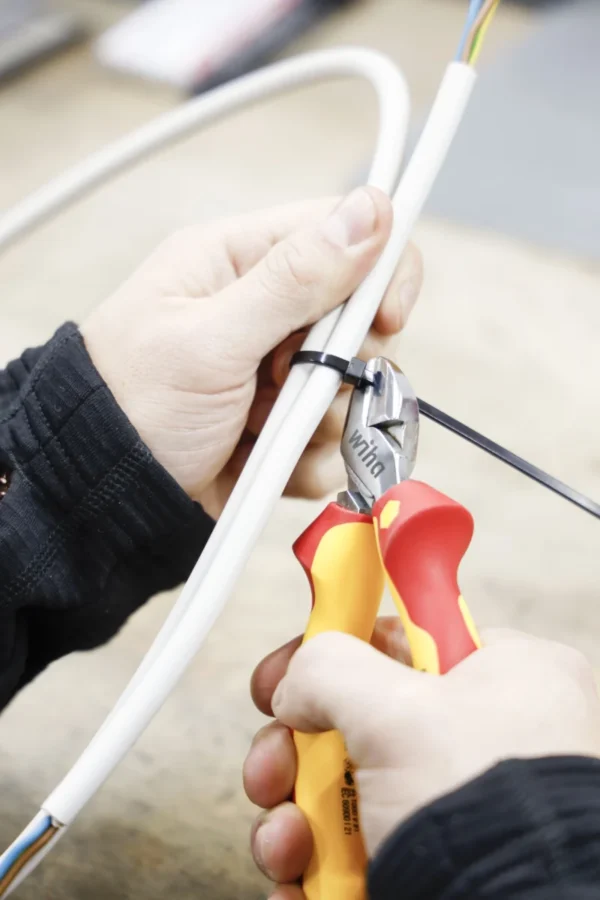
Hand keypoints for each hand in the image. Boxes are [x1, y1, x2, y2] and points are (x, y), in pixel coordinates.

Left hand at [82, 189, 421, 515]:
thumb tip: (372, 210)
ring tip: (263, 431)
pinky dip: (307, 457)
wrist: (103, 499)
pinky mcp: (279, 424)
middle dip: (340, 363)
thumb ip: (294, 280)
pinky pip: (330, 436)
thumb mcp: (211, 339)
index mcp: (236, 262)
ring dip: (318, 419)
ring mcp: (272, 371)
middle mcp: (260, 311)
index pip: (341, 235)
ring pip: (348, 385)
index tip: (385, 320)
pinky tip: (265, 461)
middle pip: (356, 319)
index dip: (379, 274)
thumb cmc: (133, 407)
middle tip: (292, 384)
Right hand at [244, 621, 599, 896]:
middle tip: (273, 769)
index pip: (400, 637)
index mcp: (505, 676)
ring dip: (294, 816)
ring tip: (285, 842)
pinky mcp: (437, 860)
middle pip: (359, 721)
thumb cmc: (494, 812)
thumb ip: (330, 668)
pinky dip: (315, 865)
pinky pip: (356, 848)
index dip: (332, 654)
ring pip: (346, 792)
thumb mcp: (397, 712)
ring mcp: (458, 805)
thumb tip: (294, 686)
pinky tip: (297, 881)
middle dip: (295, 752)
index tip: (281, 680)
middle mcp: (485, 737)